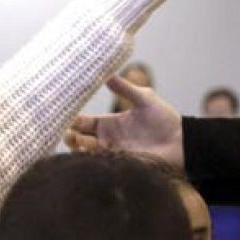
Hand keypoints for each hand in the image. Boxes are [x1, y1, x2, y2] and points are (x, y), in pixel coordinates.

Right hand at [64, 76, 184, 166]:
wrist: (180, 142)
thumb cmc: (164, 119)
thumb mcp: (144, 99)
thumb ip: (126, 89)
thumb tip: (107, 74)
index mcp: (108, 123)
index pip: (81, 122)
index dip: (70, 118)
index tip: (59, 114)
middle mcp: (106, 139)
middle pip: (77, 138)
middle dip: (68, 135)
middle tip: (68, 132)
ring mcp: (111, 153)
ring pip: (84, 153)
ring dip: (76, 148)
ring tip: (75, 141)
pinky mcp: (119, 165)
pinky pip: (98, 164)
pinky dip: (89, 160)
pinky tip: (85, 154)